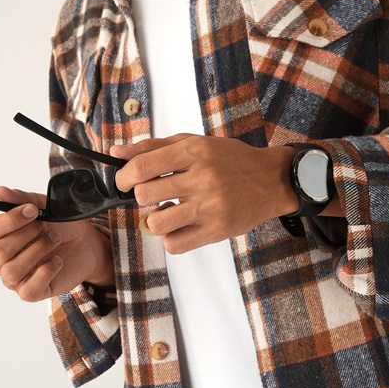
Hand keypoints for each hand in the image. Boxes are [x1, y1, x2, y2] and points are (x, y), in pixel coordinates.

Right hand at [0, 186, 114, 302]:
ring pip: (12, 271)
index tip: (33, 210)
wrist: (85, 243)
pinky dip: (46, 271)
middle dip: (28, 235)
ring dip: (39, 250)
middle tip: (47, 227)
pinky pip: (28, 290)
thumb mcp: (43, 206)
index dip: (8, 221)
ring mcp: (13, 279)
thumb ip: (19, 199)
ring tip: (54, 240)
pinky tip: (56, 260)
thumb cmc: (59, 225)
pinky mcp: (30, 292)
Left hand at [110, 134, 297, 253]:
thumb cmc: (230, 160)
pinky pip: (175, 244)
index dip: (123, 177)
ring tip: (168, 210)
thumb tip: (116, 152)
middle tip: (153, 195)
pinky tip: (181, 225)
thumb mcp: (194, 143)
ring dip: (155, 219)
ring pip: (156, 223)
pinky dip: (171, 238)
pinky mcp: (217, 230)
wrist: (272, 180)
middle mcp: (202, 177)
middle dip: (142, 197)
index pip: (142, 167)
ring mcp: (210, 206)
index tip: (125, 182)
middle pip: (145, 195)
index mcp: (194, 151)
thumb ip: (154, 147)